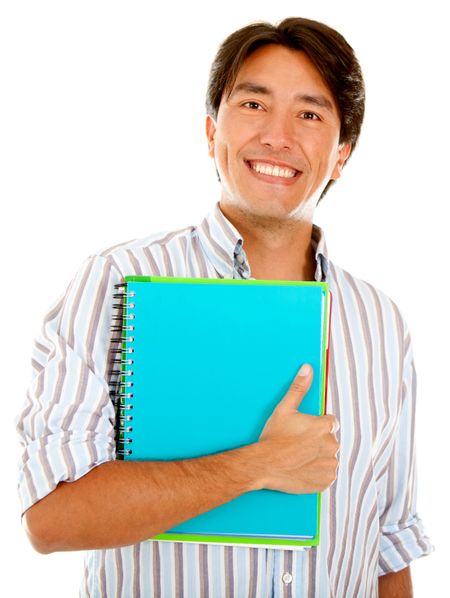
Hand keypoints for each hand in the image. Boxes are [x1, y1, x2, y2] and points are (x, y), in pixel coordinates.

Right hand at [256, 364, 339, 493]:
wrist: (263, 465)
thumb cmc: (273, 437)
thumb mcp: (284, 409)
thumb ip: (299, 388)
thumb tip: (307, 368)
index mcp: (324, 426)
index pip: (330, 423)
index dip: (316, 426)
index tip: (303, 432)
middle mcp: (332, 445)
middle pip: (330, 440)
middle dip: (318, 442)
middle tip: (298, 445)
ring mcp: (329, 465)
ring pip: (329, 458)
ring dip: (319, 458)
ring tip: (299, 458)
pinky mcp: (326, 481)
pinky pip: (327, 475)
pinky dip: (317, 473)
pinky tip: (303, 469)